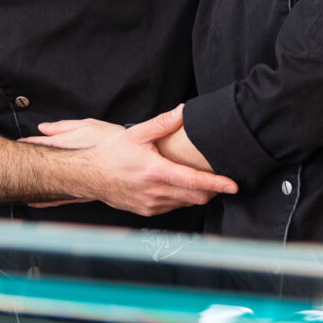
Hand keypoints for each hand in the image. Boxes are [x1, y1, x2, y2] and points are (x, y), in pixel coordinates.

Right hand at [27, 106, 237, 217]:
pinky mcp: (146, 211)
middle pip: (195, 197)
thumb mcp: (136, 134)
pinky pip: (172, 207)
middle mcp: (155, 192)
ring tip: (199, 178)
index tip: (234, 185)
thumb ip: (162, 123)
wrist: (88, 175)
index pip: (194, 182)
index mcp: (156, 172)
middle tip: (219, 176)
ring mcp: (151, 205)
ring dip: (196, 194)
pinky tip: (178, 185)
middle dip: (211, 189)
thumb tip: (184, 111)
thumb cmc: (111, 153)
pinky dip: (181, 198)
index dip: (217, 184)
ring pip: (185, 203)